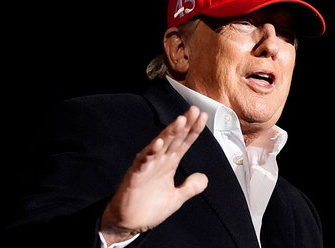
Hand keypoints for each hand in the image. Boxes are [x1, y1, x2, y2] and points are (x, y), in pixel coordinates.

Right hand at [100, 105, 208, 243]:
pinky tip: (158, 143)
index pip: (184, 143)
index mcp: (169, 164)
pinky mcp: (135, 175)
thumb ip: (190, 187)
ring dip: (169, 133)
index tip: (203, 117)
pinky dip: (151, 152)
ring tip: (180, 121)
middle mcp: (159, 161)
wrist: (129, 223)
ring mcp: (147, 166)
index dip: (194, 130)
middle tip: (194, 111)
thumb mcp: (176, 198)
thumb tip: (204, 178)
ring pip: (160, 145)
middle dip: (184, 125)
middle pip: (174, 139)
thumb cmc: (149, 208)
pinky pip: (143, 161)